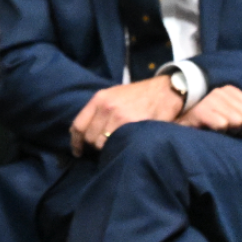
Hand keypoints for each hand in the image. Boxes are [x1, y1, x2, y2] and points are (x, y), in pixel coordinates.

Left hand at [70, 76, 184, 155]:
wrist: (165, 90)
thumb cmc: (139, 94)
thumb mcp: (114, 95)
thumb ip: (99, 110)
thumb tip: (85, 131)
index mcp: (99, 99)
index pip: (78, 125)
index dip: (75, 142)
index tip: (77, 152)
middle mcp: (106, 107)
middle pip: (90, 138)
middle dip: (94, 146)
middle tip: (104, 148)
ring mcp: (120, 117)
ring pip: (103, 144)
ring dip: (107, 148)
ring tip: (116, 146)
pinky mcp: (133, 125)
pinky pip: (118, 143)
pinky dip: (119, 148)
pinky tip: (124, 147)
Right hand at [177, 85, 241, 139]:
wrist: (179, 126)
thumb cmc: (208, 124)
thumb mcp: (232, 120)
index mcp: (230, 91)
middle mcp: (221, 92)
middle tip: (233, 135)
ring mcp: (210, 100)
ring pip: (238, 120)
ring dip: (232, 132)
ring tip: (223, 134)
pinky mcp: (201, 111)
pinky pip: (223, 124)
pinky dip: (220, 132)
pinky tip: (212, 132)